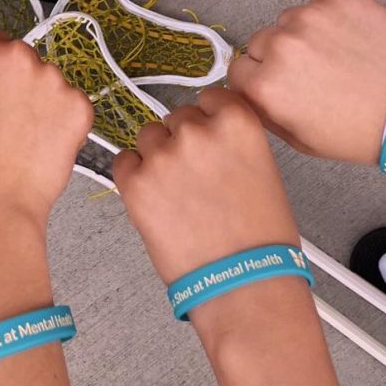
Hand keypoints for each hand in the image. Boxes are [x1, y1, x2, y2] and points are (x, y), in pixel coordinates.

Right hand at [0, 31, 93, 230]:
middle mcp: (18, 54)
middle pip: (23, 59)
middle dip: (18, 85)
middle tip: (5, 121)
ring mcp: (51, 78)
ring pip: (49, 83)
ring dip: (42, 104)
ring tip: (21, 138)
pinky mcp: (78, 105)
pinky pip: (72, 106)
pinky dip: (63, 124)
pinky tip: (41, 145)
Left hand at [114, 89, 299, 284]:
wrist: (245, 287)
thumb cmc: (261, 238)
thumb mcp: (261, 168)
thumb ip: (230, 140)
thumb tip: (207, 129)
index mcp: (237, 121)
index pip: (208, 98)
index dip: (207, 122)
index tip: (209, 141)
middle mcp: (197, 130)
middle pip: (175, 117)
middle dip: (182, 142)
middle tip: (195, 180)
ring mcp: (164, 154)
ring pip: (148, 137)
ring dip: (157, 158)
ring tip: (178, 196)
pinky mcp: (135, 182)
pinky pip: (124, 161)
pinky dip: (135, 178)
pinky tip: (157, 201)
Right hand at [227, 0, 385, 161]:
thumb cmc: (363, 130)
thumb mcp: (302, 141)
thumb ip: (264, 113)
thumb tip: (248, 92)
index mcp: (264, 85)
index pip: (237, 70)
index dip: (258, 80)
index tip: (279, 85)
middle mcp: (279, 44)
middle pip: (260, 42)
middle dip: (278, 56)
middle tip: (312, 73)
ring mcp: (309, 16)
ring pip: (289, 20)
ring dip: (303, 34)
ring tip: (337, 57)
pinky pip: (318, 4)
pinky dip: (331, 18)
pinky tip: (352, 40)